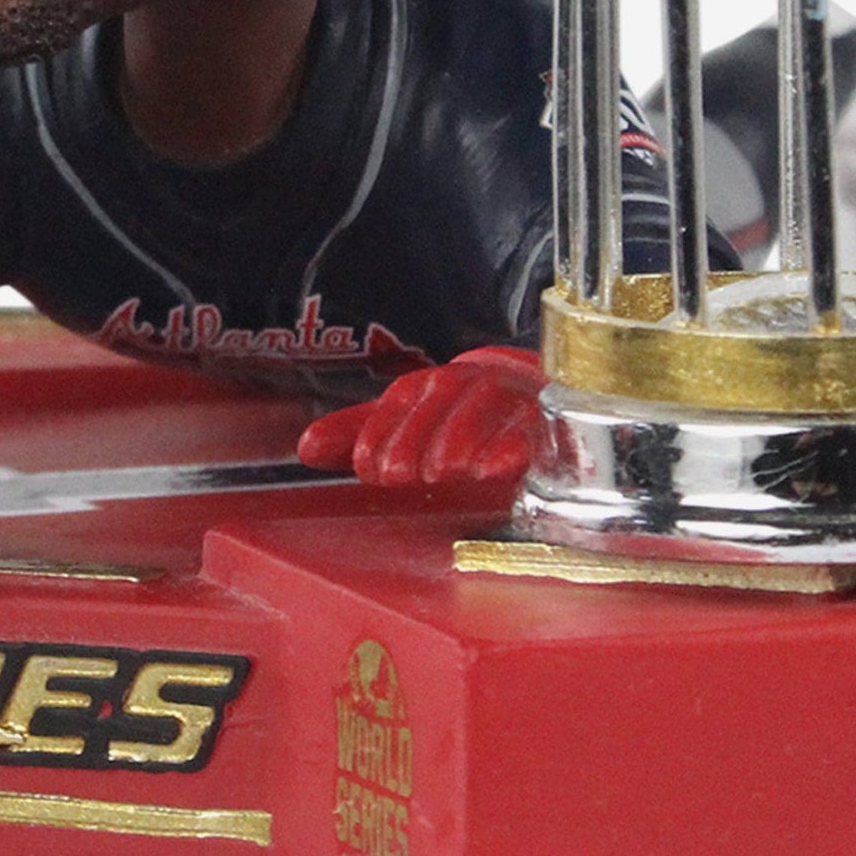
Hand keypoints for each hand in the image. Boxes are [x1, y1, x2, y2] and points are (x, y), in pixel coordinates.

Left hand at [297, 346, 544, 487]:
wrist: (538, 396)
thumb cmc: (463, 417)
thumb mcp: (412, 422)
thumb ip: (362, 434)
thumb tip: (305, 447)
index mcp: (436, 384)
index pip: (405, 397)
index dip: (382, 428)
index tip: (366, 465)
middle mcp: (473, 382)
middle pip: (444, 397)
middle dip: (418, 434)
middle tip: (396, 473)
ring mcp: (514, 396)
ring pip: (487, 405)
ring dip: (460, 438)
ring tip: (442, 471)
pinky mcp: (549, 419)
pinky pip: (534, 427)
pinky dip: (514, 446)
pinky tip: (495, 470)